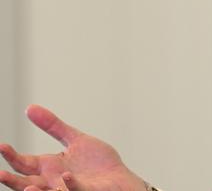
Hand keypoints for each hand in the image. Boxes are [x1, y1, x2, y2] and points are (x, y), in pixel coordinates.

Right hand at [0, 105, 144, 190]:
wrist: (119, 178)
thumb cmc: (98, 163)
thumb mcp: (75, 139)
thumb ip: (53, 126)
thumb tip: (30, 108)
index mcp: (50, 166)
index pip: (24, 163)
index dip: (12, 156)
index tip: (2, 146)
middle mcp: (54, 181)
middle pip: (27, 183)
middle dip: (13, 180)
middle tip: (0, 173)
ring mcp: (68, 188)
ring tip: (27, 187)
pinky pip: (75, 190)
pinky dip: (70, 185)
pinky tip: (66, 177)